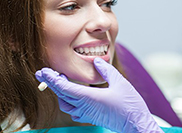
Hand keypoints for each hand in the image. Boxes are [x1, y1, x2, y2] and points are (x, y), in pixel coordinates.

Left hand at [35, 57, 162, 132]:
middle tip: (42, 73)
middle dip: (50, 83)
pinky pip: (73, 110)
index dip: (52, 79)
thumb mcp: (120, 82)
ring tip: (58, 81)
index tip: (44, 71)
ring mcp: (87, 114)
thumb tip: (96, 61)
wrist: (136, 124)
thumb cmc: (130, 105)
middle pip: (61, 95)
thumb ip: (106, 70)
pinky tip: (71, 96)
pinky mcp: (91, 117)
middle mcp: (85, 107)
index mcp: (90, 97)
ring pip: (65, 104)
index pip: (64, 88)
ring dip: (59, 92)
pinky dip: (67, 101)